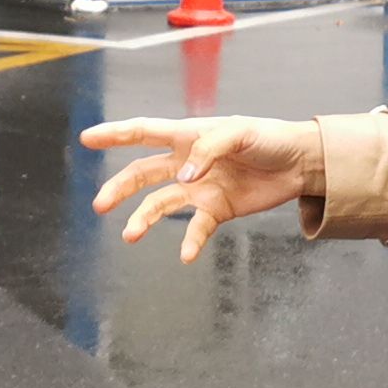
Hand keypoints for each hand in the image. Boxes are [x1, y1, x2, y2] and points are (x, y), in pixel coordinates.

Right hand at [79, 115, 325, 261]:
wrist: (300, 162)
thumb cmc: (270, 138)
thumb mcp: (241, 132)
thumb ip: (208, 149)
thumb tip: (182, 177)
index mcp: (188, 135)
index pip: (144, 132)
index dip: (115, 134)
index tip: (87, 138)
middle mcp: (187, 163)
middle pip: (143, 174)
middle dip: (119, 188)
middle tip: (99, 205)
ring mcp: (199, 188)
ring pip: (161, 204)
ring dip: (144, 218)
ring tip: (130, 235)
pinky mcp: (217, 210)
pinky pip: (196, 228)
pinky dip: (189, 241)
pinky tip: (184, 255)